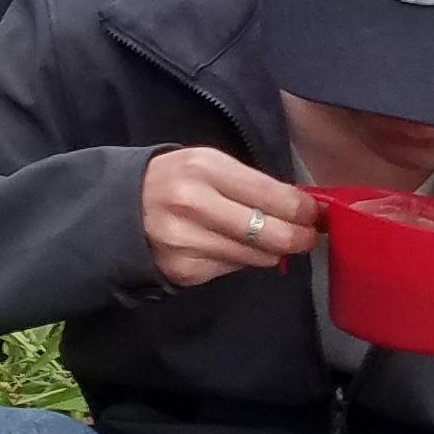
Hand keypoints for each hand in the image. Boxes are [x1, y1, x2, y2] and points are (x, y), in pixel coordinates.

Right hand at [139, 144, 322, 288]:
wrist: (119, 207)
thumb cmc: (175, 180)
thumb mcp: (209, 164)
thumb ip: (253, 183)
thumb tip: (303, 209)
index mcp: (204, 168)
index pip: (275, 196)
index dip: (304, 209)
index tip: (313, 213)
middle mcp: (193, 204)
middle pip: (273, 234)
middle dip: (299, 237)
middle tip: (306, 236)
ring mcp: (187, 241)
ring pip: (257, 257)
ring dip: (271, 251)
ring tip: (268, 240)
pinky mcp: (184, 270)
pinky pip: (233, 269)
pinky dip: (240, 260)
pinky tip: (229, 246)